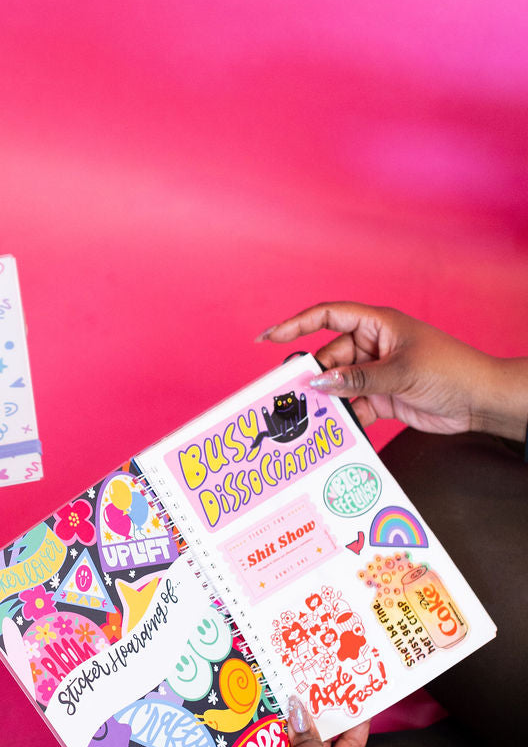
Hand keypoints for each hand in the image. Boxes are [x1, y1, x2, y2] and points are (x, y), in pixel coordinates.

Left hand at [252, 696, 381, 746]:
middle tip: (294, 687)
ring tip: (324, 691)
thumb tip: (296, 709)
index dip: (258, 726)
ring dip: (323, 723)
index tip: (261, 700)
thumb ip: (304, 738)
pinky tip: (355, 713)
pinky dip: (348, 736)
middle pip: (287, 746)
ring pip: (316, 746)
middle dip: (294, 719)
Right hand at [257, 302, 526, 437]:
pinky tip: (337, 430)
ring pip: (338, 385)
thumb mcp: (400, 372)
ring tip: (313, 418)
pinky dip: (345, 417)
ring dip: (328, 402)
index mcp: (376, 324)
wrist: (480, 401)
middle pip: (329, 357)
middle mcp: (372, 346)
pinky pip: (352, 405)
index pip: (327, 316)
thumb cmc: (450, 371)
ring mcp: (375, 372)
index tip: (268, 338)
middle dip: (314, 377)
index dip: (295, 324)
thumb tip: (320, 382)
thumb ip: (357, 380)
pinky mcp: (381, 397)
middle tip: (293, 397)